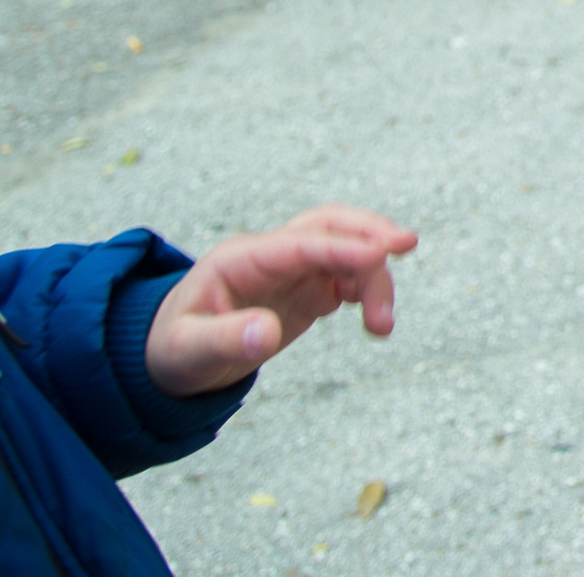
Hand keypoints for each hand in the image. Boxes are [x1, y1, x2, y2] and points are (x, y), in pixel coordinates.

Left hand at [144, 205, 417, 396]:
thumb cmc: (175, 349)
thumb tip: (270, 333)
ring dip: (373, 277)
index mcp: (243, 258)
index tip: (384, 252)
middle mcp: (272, 255)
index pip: (303, 241)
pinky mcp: (306, 288)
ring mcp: (291, 270)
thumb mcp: (189, 349)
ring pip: (346, 251)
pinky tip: (373, 319)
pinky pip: (346, 275)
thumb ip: (226, 339)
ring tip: (382, 326)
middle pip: (330, 226)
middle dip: (370, 232)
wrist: (175, 358)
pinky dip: (367, 289)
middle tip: (409, 245)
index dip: (344, 244)